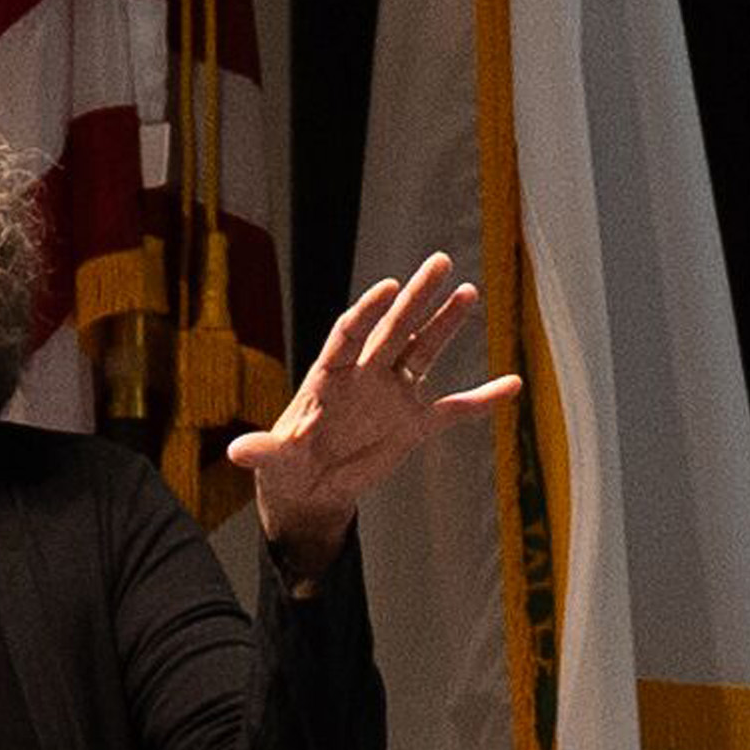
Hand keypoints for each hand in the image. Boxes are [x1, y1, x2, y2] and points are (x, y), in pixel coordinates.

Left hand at [227, 251, 512, 566]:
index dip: (368, 310)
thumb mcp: (272, 460)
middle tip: (439, 263)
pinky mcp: (412, 424)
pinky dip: (482, 399)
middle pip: (395, 328)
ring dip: (445, 325)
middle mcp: (365, 376)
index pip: (351, 333)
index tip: (389, 287)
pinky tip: (512, 385)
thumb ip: (262, 450)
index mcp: (329, 376)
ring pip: (423, 352)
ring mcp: (392, 396)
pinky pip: (453, 409)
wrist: (311, 487)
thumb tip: (238, 452)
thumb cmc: (285, 465)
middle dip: (416, 297)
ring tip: (467, 293)